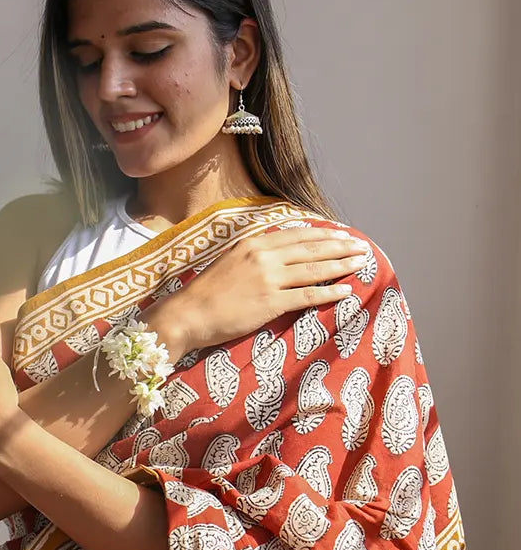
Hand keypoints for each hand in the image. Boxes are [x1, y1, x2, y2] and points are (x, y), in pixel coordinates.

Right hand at [145, 227, 370, 354]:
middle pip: (311, 248)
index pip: (297, 235)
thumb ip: (254, 256)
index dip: (323, 235)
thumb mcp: (230, 262)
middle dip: (340, 246)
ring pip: (314, 269)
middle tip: (362, 246)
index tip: (342, 234)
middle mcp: (263, 256)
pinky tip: (346, 290)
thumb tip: (278, 256)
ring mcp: (268, 279)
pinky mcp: (270, 303)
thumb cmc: (206, 293)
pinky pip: (307, 296)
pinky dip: (329, 292)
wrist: (187, 314)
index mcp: (253, 244)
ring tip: (361, 263)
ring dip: (341, 265)